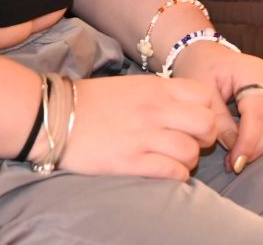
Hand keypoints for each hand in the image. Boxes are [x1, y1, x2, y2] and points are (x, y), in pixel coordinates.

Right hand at [54, 73, 227, 179]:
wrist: (54, 116)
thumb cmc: (90, 102)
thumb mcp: (129, 86)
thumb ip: (158, 94)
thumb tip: (181, 107)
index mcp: (155, 88)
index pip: (204, 95)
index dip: (208, 110)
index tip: (197, 120)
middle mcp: (155, 109)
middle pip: (206, 123)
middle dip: (205, 137)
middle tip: (192, 143)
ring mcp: (144, 135)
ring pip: (191, 151)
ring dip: (189, 160)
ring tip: (176, 160)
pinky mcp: (131, 161)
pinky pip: (172, 171)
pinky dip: (177, 176)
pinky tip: (167, 173)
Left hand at [168, 44, 262, 172]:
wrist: (207, 55)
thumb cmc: (202, 69)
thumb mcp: (202, 90)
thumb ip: (218, 119)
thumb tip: (234, 147)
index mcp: (254, 71)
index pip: (258, 113)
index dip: (248, 141)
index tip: (234, 163)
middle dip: (257, 148)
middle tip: (235, 165)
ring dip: (261, 147)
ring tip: (237, 160)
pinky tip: (244, 151)